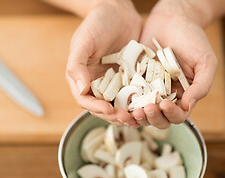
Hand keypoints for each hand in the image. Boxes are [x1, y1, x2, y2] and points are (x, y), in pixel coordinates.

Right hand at [65, 0, 141, 127]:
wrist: (118, 11)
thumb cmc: (96, 23)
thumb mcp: (83, 41)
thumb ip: (77, 66)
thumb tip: (81, 90)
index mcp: (82, 78)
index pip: (85, 100)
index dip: (96, 109)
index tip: (109, 110)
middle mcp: (97, 84)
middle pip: (103, 108)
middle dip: (114, 116)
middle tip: (128, 118)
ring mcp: (113, 83)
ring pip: (119, 105)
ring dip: (128, 114)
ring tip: (139, 117)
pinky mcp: (129, 79)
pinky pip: (133, 95)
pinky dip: (138, 103)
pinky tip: (147, 106)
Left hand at [132, 0, 217, 128]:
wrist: (172, 19)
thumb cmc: (193, 40)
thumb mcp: (205, 62)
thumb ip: (201, 85)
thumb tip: (187, 106)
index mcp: (183, 95)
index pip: (178, 115)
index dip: (171, 114)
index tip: (164, 104)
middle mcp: (165, 96)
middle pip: (159, 119)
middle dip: (153, 118)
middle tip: (147, 108)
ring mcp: (148, 90)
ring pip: (142, 112)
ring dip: (139, 115)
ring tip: (134, 110)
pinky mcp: (134, 81)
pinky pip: (128, 97)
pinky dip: (126, 105)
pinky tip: (122, 104)